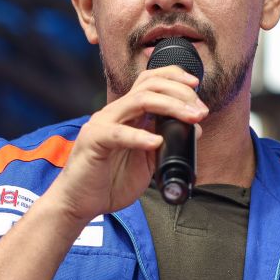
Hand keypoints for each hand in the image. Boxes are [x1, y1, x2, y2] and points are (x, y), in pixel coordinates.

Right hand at [49, 66, 205, 222]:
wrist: (79, 202)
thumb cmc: (110, 181)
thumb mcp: (147, 160)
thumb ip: (166, 142)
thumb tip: (194, 129)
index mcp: (128, 114)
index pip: (151, 80)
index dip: (175, 78)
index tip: (196, 87)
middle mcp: (115, 112)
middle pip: (149, 84)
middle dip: (180, 92)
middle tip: (200, 111)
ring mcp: (103, 123)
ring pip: (139, 100)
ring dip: (170, 106)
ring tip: (190, 118)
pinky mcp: (94, 141)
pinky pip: (118, 133)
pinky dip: (140, 136)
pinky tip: (157, 142)